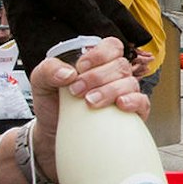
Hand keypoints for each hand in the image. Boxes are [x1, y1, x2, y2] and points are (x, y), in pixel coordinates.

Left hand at [27, 37, 151, 181]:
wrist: (53, 136)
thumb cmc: (52, 106)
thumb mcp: (40, 83)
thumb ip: (48, 70)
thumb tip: (68, 73)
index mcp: (97, 63)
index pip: (111, 46)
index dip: (100, 54)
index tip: (82, 67)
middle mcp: (113, 76)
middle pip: (120, 65)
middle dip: (98, 77)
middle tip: (77, 91)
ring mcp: (124, 94)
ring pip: (130, 83)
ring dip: (110, 91)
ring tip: (90, 103)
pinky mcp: (132, 113)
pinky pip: (142, 102)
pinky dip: (133, 101)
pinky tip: (119, 105)